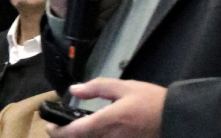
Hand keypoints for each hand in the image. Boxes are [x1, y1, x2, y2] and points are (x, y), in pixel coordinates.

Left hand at [44, 78, 166, 137]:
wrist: (171, 117)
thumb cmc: (149, 99)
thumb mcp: (125, 86)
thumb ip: (98, 87)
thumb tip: (74, 90)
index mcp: (107, 120)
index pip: (74, 131)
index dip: (57, 130)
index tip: (48, 123)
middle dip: (63, 135)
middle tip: (56, 126)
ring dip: (76, 137)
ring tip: (71, 129)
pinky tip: (90, 132)